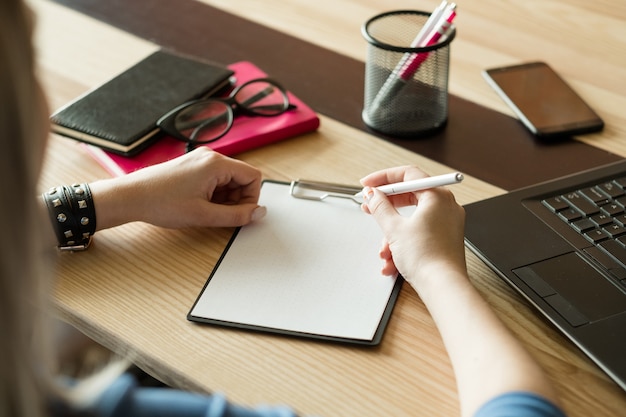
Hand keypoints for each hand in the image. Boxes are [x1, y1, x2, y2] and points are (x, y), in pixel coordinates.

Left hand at [90, 148, 265, 229]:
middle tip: (221, 215)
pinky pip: (215, 179)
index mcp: (216, 164)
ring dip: (225, 199)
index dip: (251, 198)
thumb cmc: (160, 202)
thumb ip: (236, 215)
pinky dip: (214, 194)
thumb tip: (258, 213)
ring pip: (228, 180)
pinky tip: (199, 205)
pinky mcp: (192, 166)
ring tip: (206, 211)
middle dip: (237, 199)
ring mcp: (200, 160)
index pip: (253, 176)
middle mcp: (210, 157)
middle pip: (241, 178)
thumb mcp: (204, 215)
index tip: (241, 214)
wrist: (131, 197)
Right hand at [360, 166, 465, 291]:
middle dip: (386, 206)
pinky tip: (392, 260)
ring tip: (384, 250)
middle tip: (369, 208)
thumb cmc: (427, 257)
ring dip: (392, 233)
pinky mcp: (444, 239)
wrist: (442, 287)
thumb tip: (373, 195)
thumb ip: (380, 207)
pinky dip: (403, 243)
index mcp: (437, 195)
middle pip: (409, 195)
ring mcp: (446, 223)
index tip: (368, 185)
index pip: (407, 174)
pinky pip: (418, 233)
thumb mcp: (394, 228)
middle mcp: (446, 206)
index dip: (383, 178)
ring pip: (411, 219)